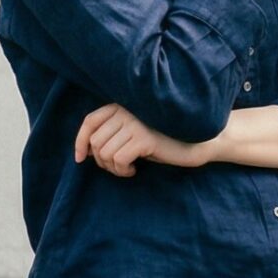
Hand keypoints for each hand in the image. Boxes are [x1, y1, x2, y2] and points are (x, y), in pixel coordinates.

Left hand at [76, 103, 215, 175]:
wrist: (197, 142)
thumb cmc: (165, 140)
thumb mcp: (135, 133)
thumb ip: (114, 134)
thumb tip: (87, 150)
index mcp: (121, 106)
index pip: (90, 121)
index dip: (80, 141)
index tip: (81, 159)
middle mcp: (126, 111)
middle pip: (96, 142)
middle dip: (102, 162)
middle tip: (119, 167)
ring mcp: (135, 123)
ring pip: (105, 153)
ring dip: (114, 168)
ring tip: (128, 168)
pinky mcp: (144, 138)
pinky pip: (118, 160)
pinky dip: (123, 170)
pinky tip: (135, 170)